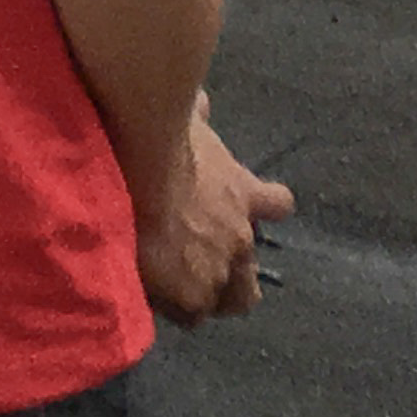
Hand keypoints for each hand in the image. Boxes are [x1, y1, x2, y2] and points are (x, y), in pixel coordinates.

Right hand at [137, 96, 293, 326]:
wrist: (141, 170)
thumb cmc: (165, 137)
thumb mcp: (187, 120)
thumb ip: (197, 115)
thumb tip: (202, 100)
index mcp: (242, 191)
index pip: (276, 203)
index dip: (264, 206)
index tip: (253, 206)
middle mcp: (239, 236)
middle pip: (255, 273)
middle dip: (237, 275)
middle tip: (209, 268)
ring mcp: (218, 269)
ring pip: (233, 301)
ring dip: (212, 298)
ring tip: (185, 297)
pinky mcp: (191, 294)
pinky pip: (189, 315)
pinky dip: (174, 309)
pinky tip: (153, 304)